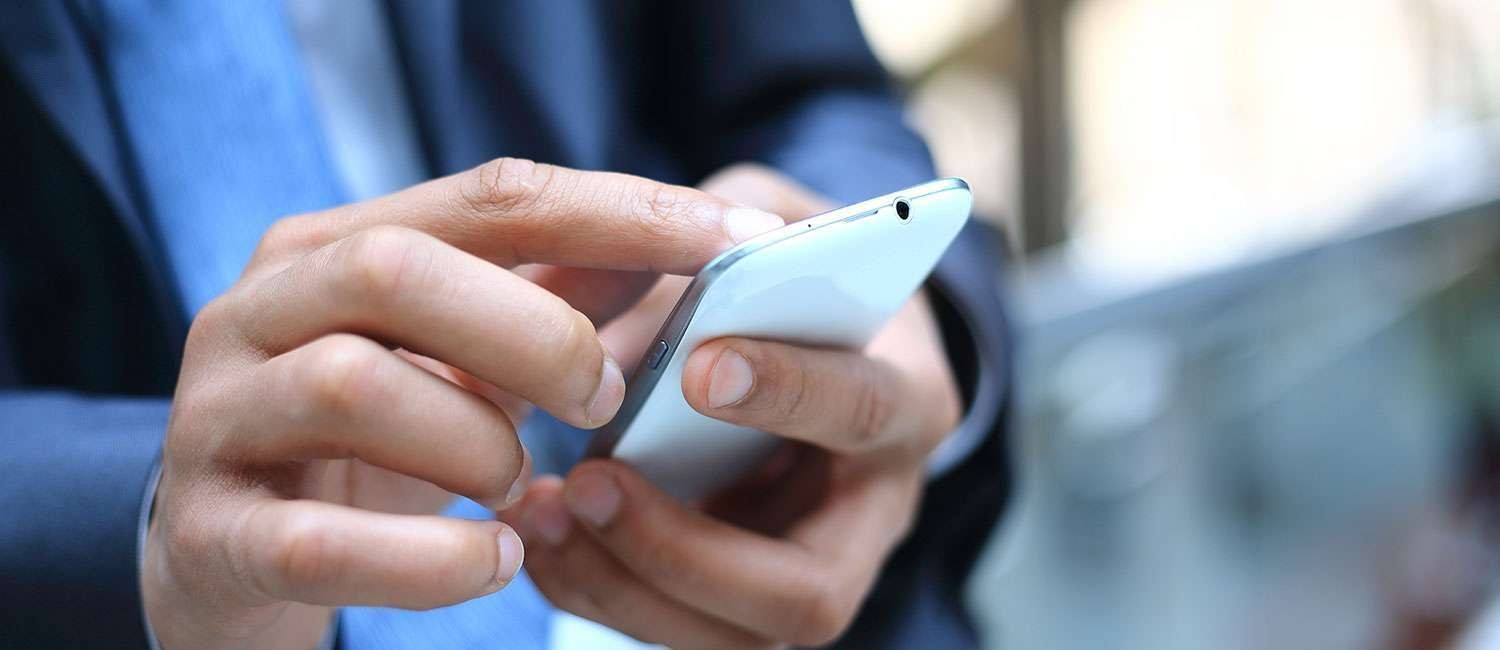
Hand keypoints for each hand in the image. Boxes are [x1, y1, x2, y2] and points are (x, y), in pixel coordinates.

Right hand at [142, 159, 784, 648]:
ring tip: (522, 487)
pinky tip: (494, 560)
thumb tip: (682, 247)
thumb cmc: (366, 444)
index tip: (732, 240)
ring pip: (350, 386)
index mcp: (329, 249)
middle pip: (397, 270)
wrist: (223, 558)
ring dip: (476, 442)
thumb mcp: (450, 357)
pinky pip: (318, 543)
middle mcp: (257, 312)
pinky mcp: (210, 535)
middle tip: (604, 401)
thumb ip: (543, 298)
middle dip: (533, 334)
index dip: (618, 213)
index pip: (488, 198)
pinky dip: (429, 560)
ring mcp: (218, 420)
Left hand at [504, 165, 962, 647]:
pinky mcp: (753, 601)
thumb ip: (713, 245)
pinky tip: (540, 536)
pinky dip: (599, 591)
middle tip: (591, 480)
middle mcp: (876, 509)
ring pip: (738, 638)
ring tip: (542, 511)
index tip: (699, 367)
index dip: (790, 392)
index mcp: (906, 397)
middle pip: (812, 591)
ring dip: (625, 585)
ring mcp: (817, 569)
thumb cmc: (791, 272)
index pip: (864, 411)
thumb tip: (629, 314)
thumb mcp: (766, 220)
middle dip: (687, 550)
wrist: (812, 336)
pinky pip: (682, 634)